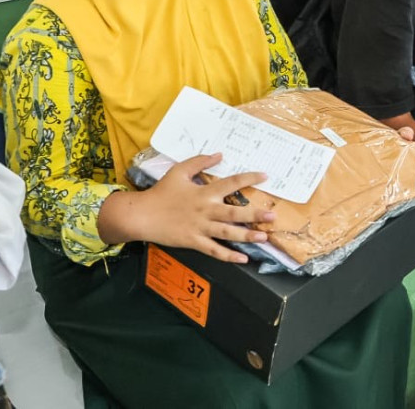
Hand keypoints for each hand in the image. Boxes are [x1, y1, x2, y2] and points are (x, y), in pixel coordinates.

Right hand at [135, 154, 275, 262]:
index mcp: (204, 192)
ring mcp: (200, 228)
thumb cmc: (161, 192)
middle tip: (272, 215)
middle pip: (234, 212)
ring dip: (247, 235)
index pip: (231, 183)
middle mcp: (206, 210)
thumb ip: (200, 162)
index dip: (249, 178)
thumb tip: (219, 154)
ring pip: (228, 233)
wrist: (142, 215)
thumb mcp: (179, 171)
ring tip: (263, 236)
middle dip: (254, 214)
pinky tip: (243, 258)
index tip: (265, 176)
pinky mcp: (194, 242)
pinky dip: (229, 256)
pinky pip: (214, 250)